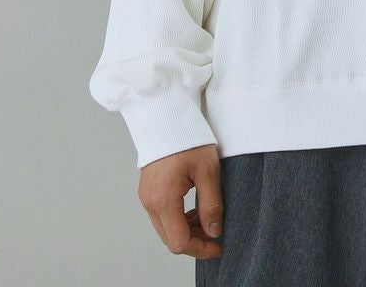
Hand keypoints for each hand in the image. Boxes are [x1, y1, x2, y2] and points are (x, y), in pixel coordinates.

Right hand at [138, 143, 223, 259]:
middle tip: (216, 235)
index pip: (180, 242)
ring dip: (186, 231)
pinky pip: (162, 215)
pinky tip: (194, 210)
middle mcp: (150, 202)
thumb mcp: (208, 170)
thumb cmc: (187, 138)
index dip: (201, 249)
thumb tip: (214, 231)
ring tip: (208, 220)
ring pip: (166, 229)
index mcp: (164, 200)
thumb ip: (211, 204)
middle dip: (194, 242)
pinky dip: (178, 219)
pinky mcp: (148, 190)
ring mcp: (146, 197)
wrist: (166, 116)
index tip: (218, 247)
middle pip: (170, 239)